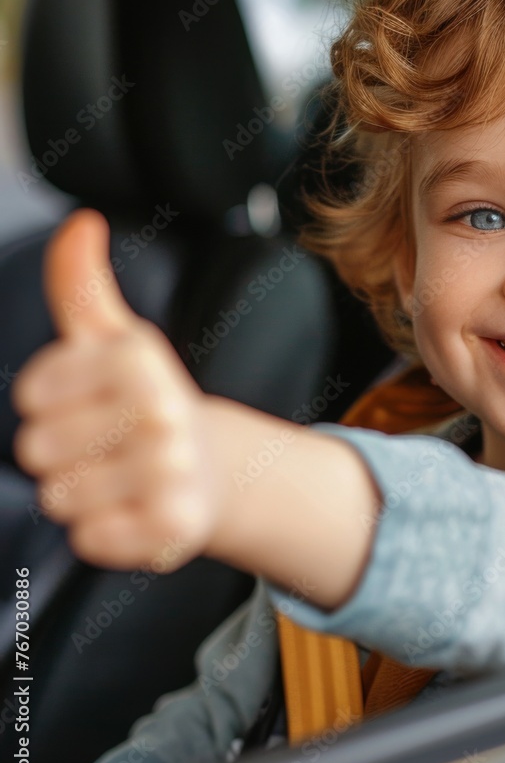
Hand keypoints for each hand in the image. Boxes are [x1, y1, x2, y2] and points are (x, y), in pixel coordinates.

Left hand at [13, 209, 219, 570]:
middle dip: (64, 452)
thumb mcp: (113, 339)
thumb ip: (81, 283)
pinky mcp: (172, 527)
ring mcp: (170, 471)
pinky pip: (90, 539)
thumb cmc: (147, 402)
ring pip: (59, 497)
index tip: (90, 401)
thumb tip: (80, 223)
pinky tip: (136, 509)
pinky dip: (106, 532)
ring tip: (123, 478)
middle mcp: (162, 411)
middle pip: (37, 449)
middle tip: (107, 445)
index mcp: (139, 359)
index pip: (31, 395)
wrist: (214, 467)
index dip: (51, 404)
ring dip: (84, 494)